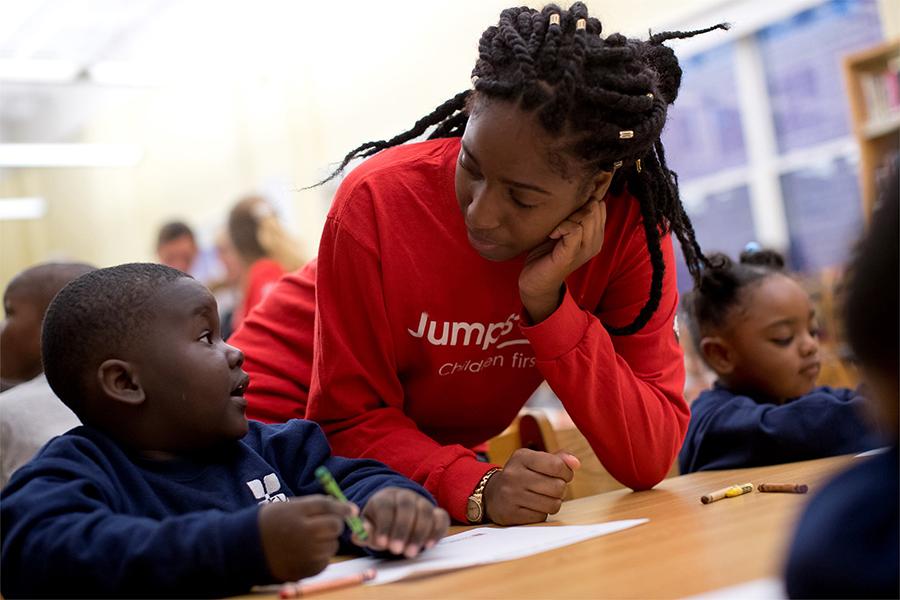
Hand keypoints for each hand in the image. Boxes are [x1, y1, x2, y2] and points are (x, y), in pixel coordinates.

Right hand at [258, 495, 354, 581]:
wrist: (245, 550)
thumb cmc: (269, 524)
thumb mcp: (288, 506)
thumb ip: (315, 505)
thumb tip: (346, 507)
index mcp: (296, 512)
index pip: (327, 506)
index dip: (342, 507)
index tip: (352, 509)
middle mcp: (303, 533)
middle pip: (335, 526)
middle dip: (335, 523)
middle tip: (326, 524)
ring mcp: (305, 553)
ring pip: (333, 544)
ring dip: (327, 541)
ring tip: (309, 540)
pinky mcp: (306, 570)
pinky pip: (325, 560)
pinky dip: (320, 556)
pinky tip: (305, 552)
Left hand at [358, 488, 449, 557]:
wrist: (397, 515)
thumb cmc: (380, 524)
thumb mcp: (369, 527)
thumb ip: (364, 532)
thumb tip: (360, 533)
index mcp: (385, 497)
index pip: (386, 505)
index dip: (384, 524)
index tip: (382, 543)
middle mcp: (405, 496)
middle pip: (406, 506)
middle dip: (401, 529)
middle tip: (396, 550)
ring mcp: (423, 502)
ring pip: (425, 511)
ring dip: (418, 533)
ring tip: (409, 553)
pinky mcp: (436, 512)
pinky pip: (441, 518)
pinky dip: (437, 531)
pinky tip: (429, 545)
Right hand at [483, 449, 580, 524]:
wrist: (492, 494)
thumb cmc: (522, 475)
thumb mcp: (535, 460)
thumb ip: (558, 459)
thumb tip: (575, 463)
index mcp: (521, 457)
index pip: (557, 465)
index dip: (567, 473)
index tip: (563, 475)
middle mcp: (514, 474)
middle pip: (557, 487)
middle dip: (560, 489)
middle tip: (552, 488)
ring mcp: (511, 495)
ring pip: (552, 504)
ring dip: (553, 502)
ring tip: (544, 497)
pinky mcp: (511, 514)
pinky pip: (541, 517)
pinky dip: (542, 513)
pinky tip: (533, 506)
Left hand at [519, 200, 606, 323]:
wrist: (536, 282)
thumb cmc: (546, 253)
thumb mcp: (562, 229)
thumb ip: (572, 215)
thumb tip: (573, 191)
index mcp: (596, 235)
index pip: (600, 205)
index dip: (583, 201)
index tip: (566, 211)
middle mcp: (595, 242)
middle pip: (595, 207)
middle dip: (575, 207)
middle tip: (559, 220)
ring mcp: (585, 249)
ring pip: (587, 216)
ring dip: (567, 217)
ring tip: (555, 229)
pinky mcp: (572, 254)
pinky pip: (574, 229)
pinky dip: (561, 227)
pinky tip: (552, 235)